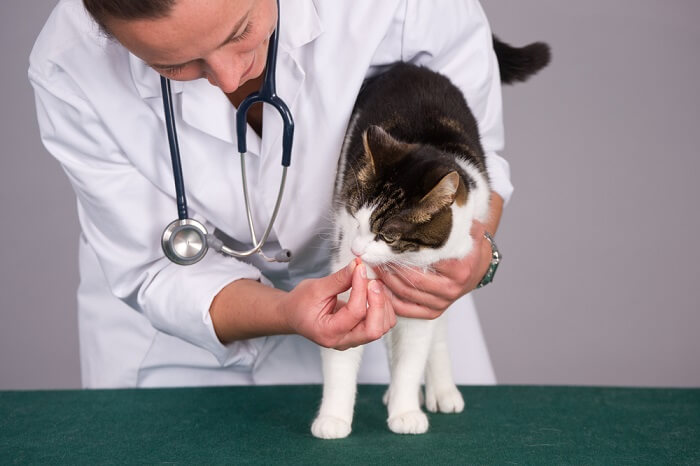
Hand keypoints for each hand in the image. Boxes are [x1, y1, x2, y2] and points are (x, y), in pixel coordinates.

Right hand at [281, 259, 395, 349]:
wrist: (294, 314)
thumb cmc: (300, 304)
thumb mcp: (315, 288)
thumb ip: (339, 279)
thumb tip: (357, 266)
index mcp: (328, 332)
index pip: (355, 313)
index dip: (361, 288)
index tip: (359, 269)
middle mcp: (343, 341)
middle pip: (374, 330)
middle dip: (378, 302)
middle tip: (373, 281)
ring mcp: (353, 339)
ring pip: (382, 327)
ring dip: (383, 304)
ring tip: (373, 285)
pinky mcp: (360, 332)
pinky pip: (381, 323)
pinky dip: (383, 307)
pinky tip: (374, 292)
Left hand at [375, 221, 491, 319]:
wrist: (479, 264)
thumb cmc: (467, 244)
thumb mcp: (465, 227)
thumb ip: (449, 220)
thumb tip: (430, 206)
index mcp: (459, 268)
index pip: (424, 261)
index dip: (400, 254)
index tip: (383, 244)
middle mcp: (452, 289)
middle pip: (412, 280)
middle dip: (389, 268)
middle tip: (371, 255)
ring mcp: (443, 302)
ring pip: (406, 294)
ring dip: (385, 282)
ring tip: (371, 266)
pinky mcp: (434, 311)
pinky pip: (407, 309)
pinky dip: (390, 299)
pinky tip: (378, 286)